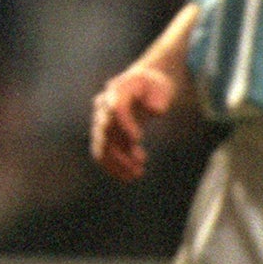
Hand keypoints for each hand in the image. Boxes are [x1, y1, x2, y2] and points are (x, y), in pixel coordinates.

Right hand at [90, 65, 176, 181]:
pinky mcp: (105, 135)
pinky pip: (102, 153)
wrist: (143, 87)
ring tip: (137, 174)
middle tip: (141, 161)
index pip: (116, 109)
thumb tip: (156, 110)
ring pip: (102, 146)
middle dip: (121, 148)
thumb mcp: (161, 87)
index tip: (138, 139)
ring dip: (117, 162)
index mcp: (117, 91)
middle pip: (106, 130)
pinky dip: (112, 167)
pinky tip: (129, 177)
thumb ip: (159, 96)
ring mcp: (101, 121)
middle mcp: (103, 106)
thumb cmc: (154, 86)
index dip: (124, 124)